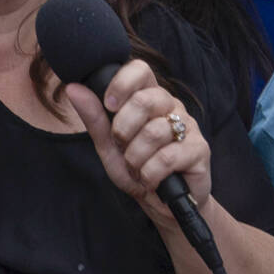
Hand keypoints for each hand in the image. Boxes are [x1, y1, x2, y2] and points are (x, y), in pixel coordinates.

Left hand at [64, 59, 211, 233]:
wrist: (161, 204)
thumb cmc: (135, 168)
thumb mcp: (108, 145)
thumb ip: (94, 117)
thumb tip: (73, 88)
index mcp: (149, 96)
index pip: (140, 69)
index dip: (121, 84)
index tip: (109, 106)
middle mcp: (171, 105)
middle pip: (145, 100)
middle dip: (123, 130)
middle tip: (122, 146)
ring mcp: (188, 126)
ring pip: (154, 132)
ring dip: (136, 158)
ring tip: (137, 167)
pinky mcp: (200, 150)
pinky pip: (167, 157)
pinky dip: (150, 173)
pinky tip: (150, 178)